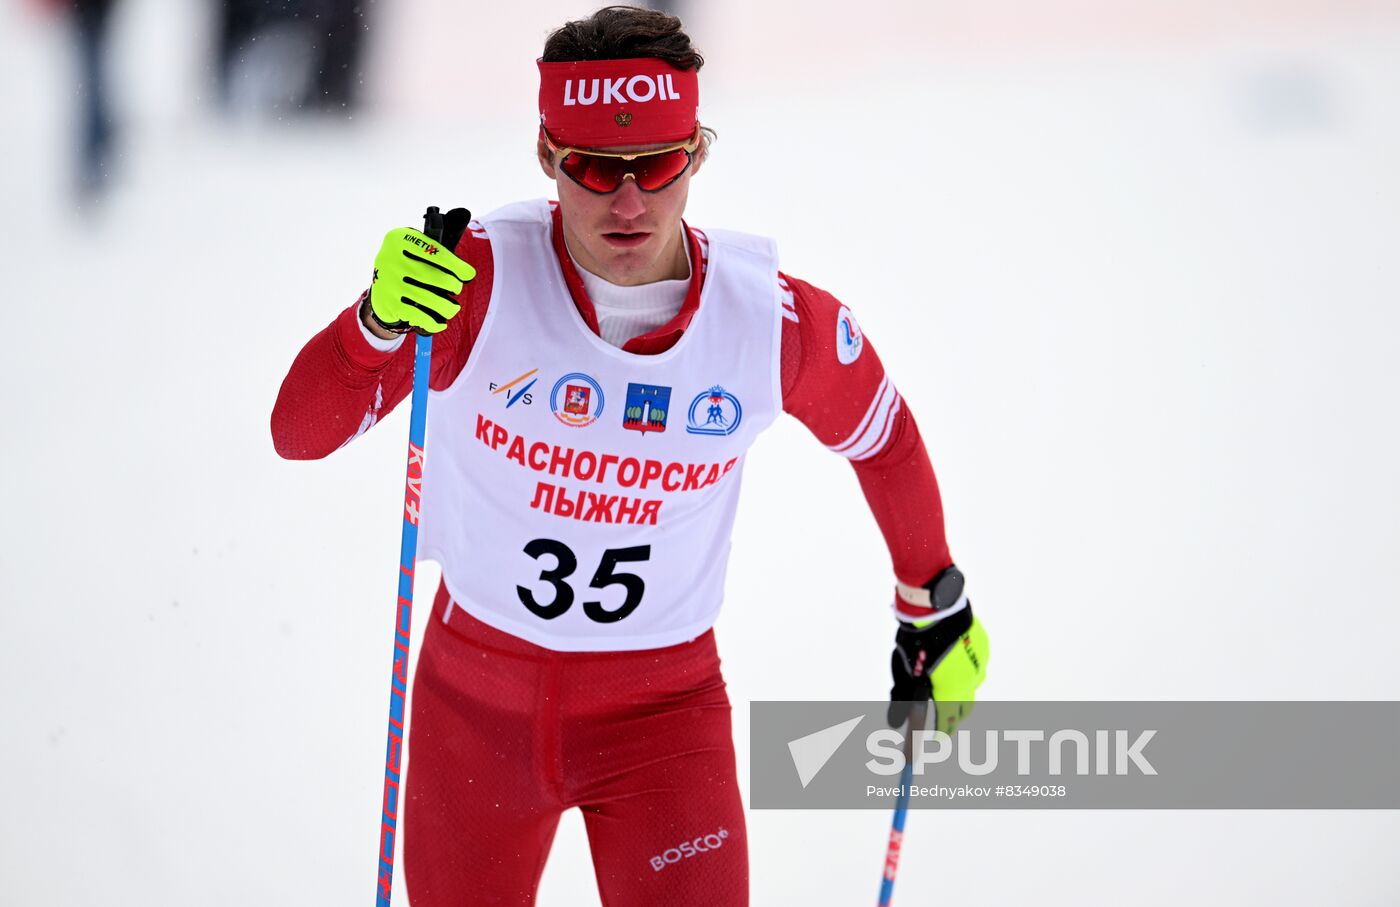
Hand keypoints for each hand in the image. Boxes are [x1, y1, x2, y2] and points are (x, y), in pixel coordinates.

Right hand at [364, 224, 476, 335]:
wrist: (379, 285)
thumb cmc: (407, 264)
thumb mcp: (414, 249)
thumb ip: (437, 253)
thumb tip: (468, 273)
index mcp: (399, 239)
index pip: (434, 252)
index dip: (455, 265)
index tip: (469, 274)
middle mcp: (390, 259)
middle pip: (434, 276)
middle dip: (453, 286)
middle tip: (456, 289)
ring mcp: (389, 283)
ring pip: (429, 299)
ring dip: (447, 307)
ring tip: (453, 308)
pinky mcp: (389, 303)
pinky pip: (418, 316)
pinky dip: (433, 322)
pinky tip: (441, 323)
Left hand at [888, 603, 988, 734]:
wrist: (938, 608)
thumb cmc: (917, 641)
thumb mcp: (904, 672)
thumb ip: (901, 699)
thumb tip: (894, 724)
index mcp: (951, 692)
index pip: (947, 722)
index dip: (941, 734)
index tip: (936, 741)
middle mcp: (971, 683)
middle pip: (965, 709)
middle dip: (954, 717)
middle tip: (944, 720)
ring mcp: (980, 665)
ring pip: (973, 685)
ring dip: (962, 691)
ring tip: (949, 689)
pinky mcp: (983, 648)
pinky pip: (975, 665)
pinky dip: (965, 669)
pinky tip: (954, 660)